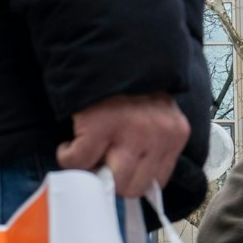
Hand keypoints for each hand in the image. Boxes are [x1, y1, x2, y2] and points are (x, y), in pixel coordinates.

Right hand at [57, 93, 189, 198]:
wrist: (108, 55)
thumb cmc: (129, 90)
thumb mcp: (156, 118)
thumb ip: (153, 147)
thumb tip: (133, 184)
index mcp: (174, 134)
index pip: (156, 182)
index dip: (132, 180)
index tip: (118, 173)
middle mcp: (157, 135)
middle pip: (133, 187)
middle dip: (112, 180)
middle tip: (100, 164)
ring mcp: (129, 132)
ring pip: (110, 180)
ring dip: (92, 172)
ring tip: (85, 156)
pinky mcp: (99, 126)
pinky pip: (78, 161)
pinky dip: (68, 156)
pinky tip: (70, 144)